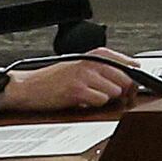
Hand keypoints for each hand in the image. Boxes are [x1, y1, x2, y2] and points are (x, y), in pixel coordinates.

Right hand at [1, 53, 149, 115]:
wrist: (28, 87)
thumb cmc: (55, 79)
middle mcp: (94, 62)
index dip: (133, 78)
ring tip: (90, 96)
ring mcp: (86, 76)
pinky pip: (101, 101)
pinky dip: (94, 105)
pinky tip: (83, 101)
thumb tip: (133, 80)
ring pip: (116, 92)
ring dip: (106, 98)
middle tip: (107, 95)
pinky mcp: (78, 91)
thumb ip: (107, 69)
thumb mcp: (84, 66)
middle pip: (127, 80)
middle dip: (122, 91)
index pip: (132, 65)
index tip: (131, 85)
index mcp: (98, 54)